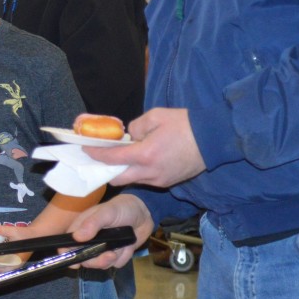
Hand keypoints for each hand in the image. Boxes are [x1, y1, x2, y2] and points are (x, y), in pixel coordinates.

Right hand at [67, 194, 154, 268]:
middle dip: (96, 261)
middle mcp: (90, 240)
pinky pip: (116, 264)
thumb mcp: (107, 212)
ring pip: (101, 264)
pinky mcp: (116, 253)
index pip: (67, 243)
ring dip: (112, 259)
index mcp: (82, 228)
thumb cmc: (122, 208)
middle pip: (84, 259)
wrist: (144, 213)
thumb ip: (92, 223)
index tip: (74, 263)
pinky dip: (123, 257)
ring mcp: (103, 248)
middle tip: (109, 255)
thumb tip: (77, 237)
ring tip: (122, 248)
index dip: (67, 254)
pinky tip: (128, 246)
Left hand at [84, 107, 205, 187]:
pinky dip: (137, 172)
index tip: (86, 149)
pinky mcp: (168, 182)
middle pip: (117, 179)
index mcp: (145, 155)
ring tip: (119, 157)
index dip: (95, 154)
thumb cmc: (184, 124)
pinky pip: (146, 180)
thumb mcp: (155, 116)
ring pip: (132, 180)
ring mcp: (160, 180)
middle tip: (99, 158)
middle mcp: (150, 172)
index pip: (112, 159)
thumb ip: (135, 127)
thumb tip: (129, 136)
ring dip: (122, 171)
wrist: (213, 139)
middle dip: (105, 170)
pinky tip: (138, 160)